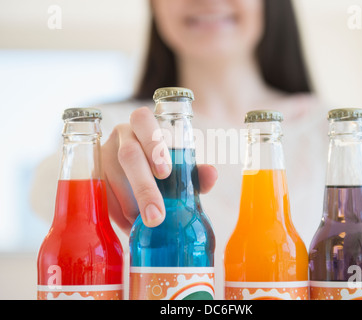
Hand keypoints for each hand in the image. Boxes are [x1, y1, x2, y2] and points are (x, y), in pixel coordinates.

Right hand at [101, 107, 217, 233]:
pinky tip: (130, 224)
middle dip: (144, 187)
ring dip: (130, 206)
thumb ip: (195, 173)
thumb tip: (211, 175)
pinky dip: (117, 214)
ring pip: (113, 179)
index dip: (153, 144)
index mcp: (144, 125)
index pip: (144, 120)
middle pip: (128, 156)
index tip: (166, 173)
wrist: (135, 174)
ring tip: (146, 224)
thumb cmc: (162, 168)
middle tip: (156, 216)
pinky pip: (101, 195)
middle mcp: (121, 135)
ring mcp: (102, 154)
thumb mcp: (180, 169)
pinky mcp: (91, 175)